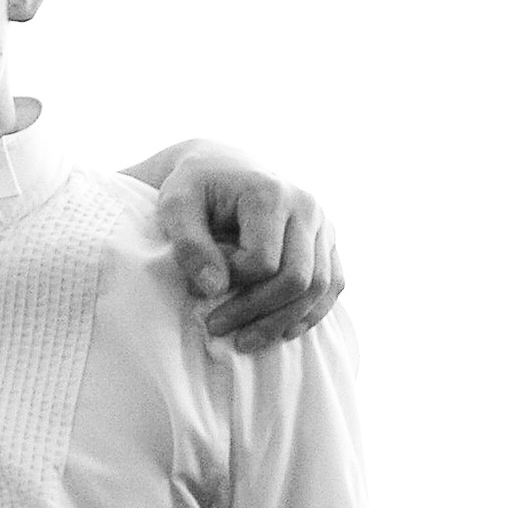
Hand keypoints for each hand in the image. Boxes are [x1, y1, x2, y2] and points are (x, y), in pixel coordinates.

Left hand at [154, 150, 344, 350]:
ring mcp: (323, 223)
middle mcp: (306, 206)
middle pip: (297, 278)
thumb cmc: (194, 187)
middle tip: (217, 329)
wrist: (221, 165)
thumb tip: (214, 289)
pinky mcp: (328, 239)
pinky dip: (310, 313)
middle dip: (257, 312)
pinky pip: (333, 284)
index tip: (197, 290)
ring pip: (319, 287)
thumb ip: (188, 244)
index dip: (232, 282)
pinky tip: (279, 332)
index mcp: (270, 194)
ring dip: (283, 322)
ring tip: (244, 342)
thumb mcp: (176, 206)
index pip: (262, 261)